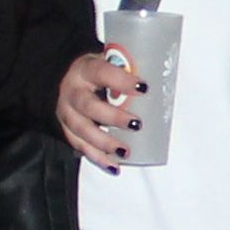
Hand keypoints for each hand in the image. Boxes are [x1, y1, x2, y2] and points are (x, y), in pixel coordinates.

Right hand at [57, 43, 145, 166]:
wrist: (65, 78)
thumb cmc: (95, 72)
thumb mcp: (108, 63)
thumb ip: (128, 71)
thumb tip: (164, 79)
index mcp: (85, 69)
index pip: (101, 72)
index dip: (121, 80)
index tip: (143, 88)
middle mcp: (72, 91)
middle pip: (88, 105)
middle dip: (113, 117)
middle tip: (136, 124)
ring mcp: (67, 112)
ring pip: (81, 130)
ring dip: (104, 143)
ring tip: (125, 152)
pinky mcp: (66, 130)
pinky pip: (80, 146)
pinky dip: (98, 158)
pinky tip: (114, 166)